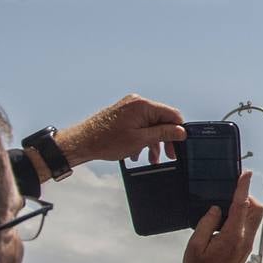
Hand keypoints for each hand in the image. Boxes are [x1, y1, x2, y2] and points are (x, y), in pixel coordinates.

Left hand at [58, 94, 186, 167]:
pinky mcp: (123, 115)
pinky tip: (139, 152)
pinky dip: (142, 138)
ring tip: (153, 158)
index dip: (178, 130)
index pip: (172, 114)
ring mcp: (129, 108)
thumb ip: (164, 134)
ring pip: (150, 125)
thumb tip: (181, 131)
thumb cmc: (105, 141)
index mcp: (143, 105)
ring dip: (153, 142)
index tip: (180, 144)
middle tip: (170, 155)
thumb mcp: (140, 140)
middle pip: (161, 120)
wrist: (81, 143)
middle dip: (165, 139)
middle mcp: (137, 103)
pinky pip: (140, 125)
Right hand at [183, 171, 262, 262]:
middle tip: (229, 193)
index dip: (243, 188)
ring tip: (225, 207)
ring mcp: (248, 244)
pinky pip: (250, 225)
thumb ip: (205, 225)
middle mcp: (245, 238)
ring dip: (245, 207)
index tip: (246, 173)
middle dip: (247, 196)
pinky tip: (225, 220)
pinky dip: (242, 216)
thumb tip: (216, 208)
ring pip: (256, 217)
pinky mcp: (246, 248)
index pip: (241, 206)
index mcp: (232, 237)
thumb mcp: (195, 248)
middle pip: (256, 209)